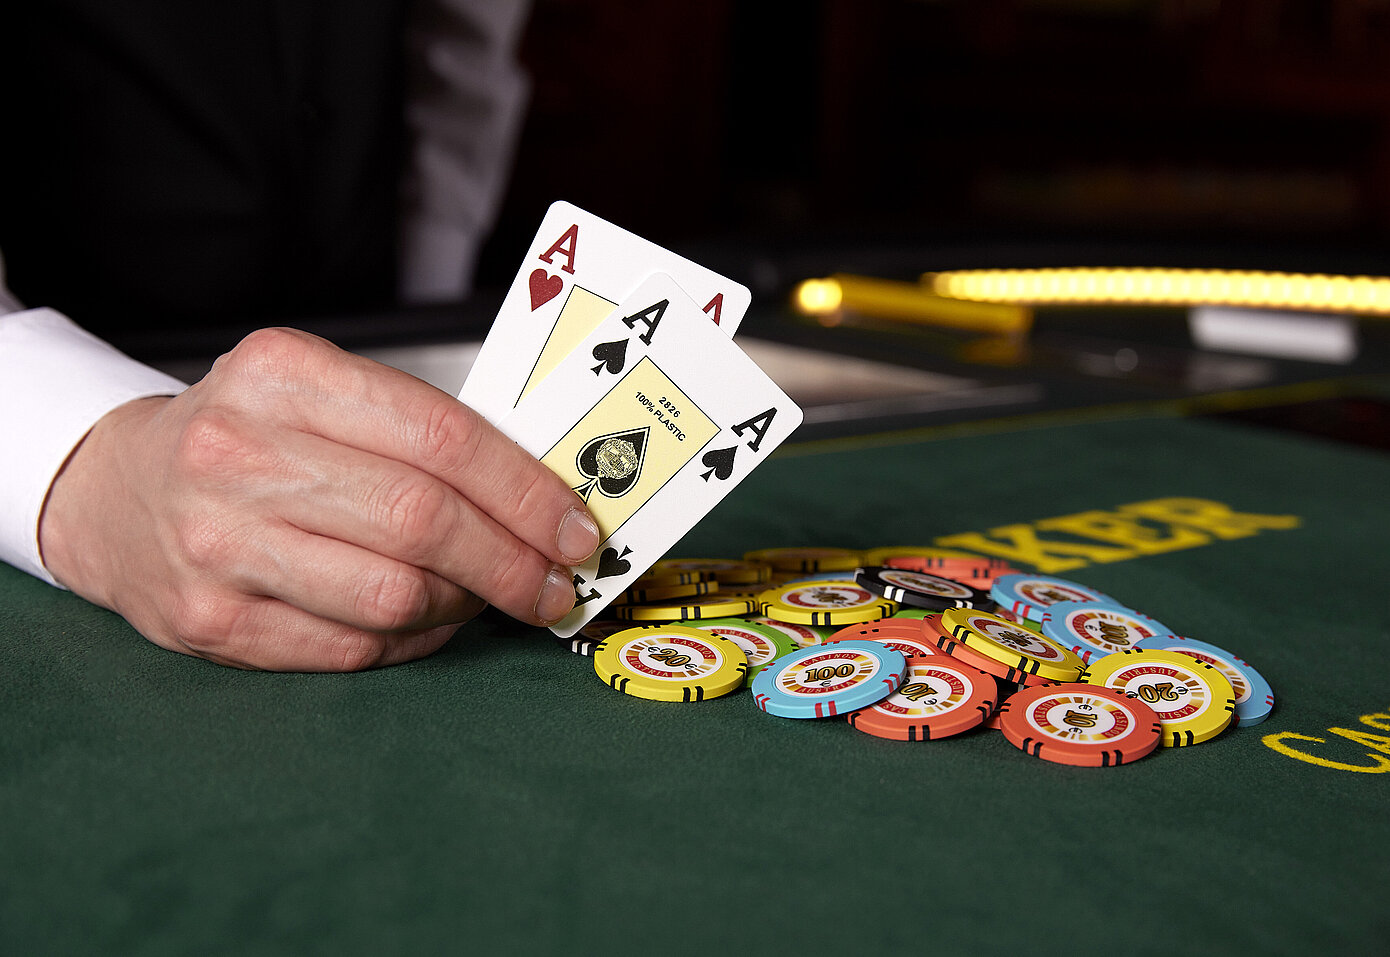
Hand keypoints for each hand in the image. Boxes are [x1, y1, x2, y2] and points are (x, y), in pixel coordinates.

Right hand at [38, 328, 599, 670]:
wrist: (116, 490)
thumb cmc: (246, 438)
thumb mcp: (318, 393)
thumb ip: (417, 431)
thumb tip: (539, 496)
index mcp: (283, 373)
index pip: (441, 436)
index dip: (524, 492)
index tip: (574, 529)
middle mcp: (239, 451)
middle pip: (424, 522)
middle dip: (512, 563)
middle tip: (553, 584)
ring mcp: (216, 541)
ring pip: (394, 595)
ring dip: (464, 607)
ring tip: (484, 597)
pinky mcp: (207, 620)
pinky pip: (350, 649)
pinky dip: (410, 644)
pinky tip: (425, 624)